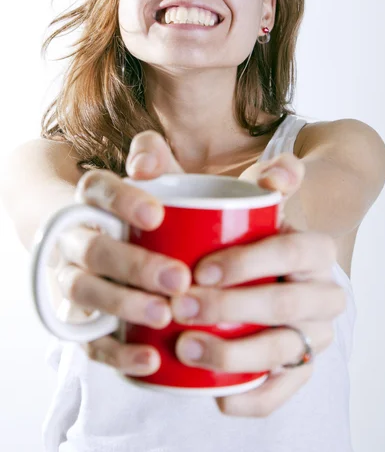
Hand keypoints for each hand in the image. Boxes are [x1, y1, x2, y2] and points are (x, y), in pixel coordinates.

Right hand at [53, 131, 189, 375]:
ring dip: (122, 304)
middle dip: (133, 265)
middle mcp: (76, 236)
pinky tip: (150, 358)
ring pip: (84, 291)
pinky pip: (88, 339)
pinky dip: (117, 352)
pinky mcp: (80, 319)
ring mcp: (73, 278)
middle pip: (92, 249)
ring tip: (165, 314)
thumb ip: (155, 157)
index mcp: (94, 199)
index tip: (156, 215)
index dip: (121, 200)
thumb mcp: (155, 176)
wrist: (106, 236)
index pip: (96, 189)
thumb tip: (146, 163)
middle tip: (179, 279)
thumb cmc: (145, 207)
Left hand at [170, 154, 346, 416]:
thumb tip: (146, 156)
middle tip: (182, 306)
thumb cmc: (232, 230)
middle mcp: (322, 290)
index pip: (292, 250)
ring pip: (287, 352)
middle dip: (234, 309)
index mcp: (310, 246)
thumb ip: (175, 168)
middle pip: (289, 306)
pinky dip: (256, 397)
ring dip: (237, 356)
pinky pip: (286, 389)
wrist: (262, 265)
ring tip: (185, 347)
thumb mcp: (206, 197)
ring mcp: (314, 331)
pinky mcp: (301, 365)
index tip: (200, 269)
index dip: (251, 262)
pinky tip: (218, 397)